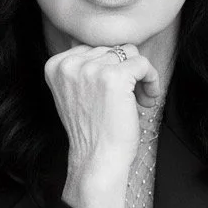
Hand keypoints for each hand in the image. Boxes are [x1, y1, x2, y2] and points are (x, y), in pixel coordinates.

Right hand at [44, 43, 160, 174]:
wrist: (96, 160)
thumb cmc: (92, 132)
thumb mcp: (76, 94)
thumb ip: (84, 69)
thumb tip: (113, 47)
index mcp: (55, 65)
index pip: (94, 47)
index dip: (111, 67)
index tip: (118, 91)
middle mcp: (69, 64)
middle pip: (112, 47)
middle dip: (127, 71)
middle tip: (131, 98)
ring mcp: (90, 69)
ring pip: (129, 52)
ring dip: (140, 75)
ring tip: (140, 99)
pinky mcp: (113, 77)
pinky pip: (143, 63)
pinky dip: (152, 79)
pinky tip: (148, 98)